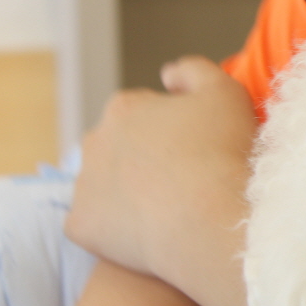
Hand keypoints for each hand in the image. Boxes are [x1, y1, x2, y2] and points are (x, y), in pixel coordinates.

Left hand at [67, 56, 256, 285]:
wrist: (208, 220)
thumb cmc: (221, 153)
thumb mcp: (225, 92)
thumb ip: (194, 71)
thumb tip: (167, 74)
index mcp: (124, 108)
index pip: (144, 112)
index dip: (174, 129)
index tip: (197, 148)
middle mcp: (94, 141)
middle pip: (120, 147)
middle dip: (145, 159)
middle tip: (184, 179)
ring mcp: (83, 185)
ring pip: (105, 186)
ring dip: (129, 193)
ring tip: (169, 209)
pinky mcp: (80, 225)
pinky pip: (95, 225)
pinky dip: (115, 229)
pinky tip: (147, 234)